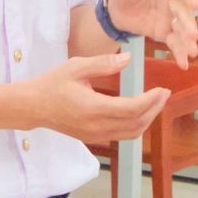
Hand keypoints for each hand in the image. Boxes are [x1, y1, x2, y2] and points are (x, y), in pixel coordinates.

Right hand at [27, 52, 167, 141]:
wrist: (33, 107)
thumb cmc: (53, 84)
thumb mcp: (76, 66)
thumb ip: (103, 63)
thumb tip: (129, 59)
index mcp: (93, 108)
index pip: (131, 109)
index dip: (150, 101)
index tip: (162, 89)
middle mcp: (96, 126)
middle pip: (136, 124)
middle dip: (154, 109)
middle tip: (164, 94)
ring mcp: (95, 135)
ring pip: (131, 133)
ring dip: (147, 119)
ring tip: (156, 102)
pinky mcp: (93, 138)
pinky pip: (122, 136)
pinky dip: (136, 125)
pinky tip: (139, 111)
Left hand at [105, 0, 197, 67]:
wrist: (115, 9)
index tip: (194, 4)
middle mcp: (171, 0)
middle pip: (183, 11)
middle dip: (188, 23)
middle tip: (193, 35)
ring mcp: (170, 17)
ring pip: (182, 29)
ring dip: (188, 40)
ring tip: (192, 52)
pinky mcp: (165, 32)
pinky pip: (174, 43)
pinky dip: (180, 53)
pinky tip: (184, 63)